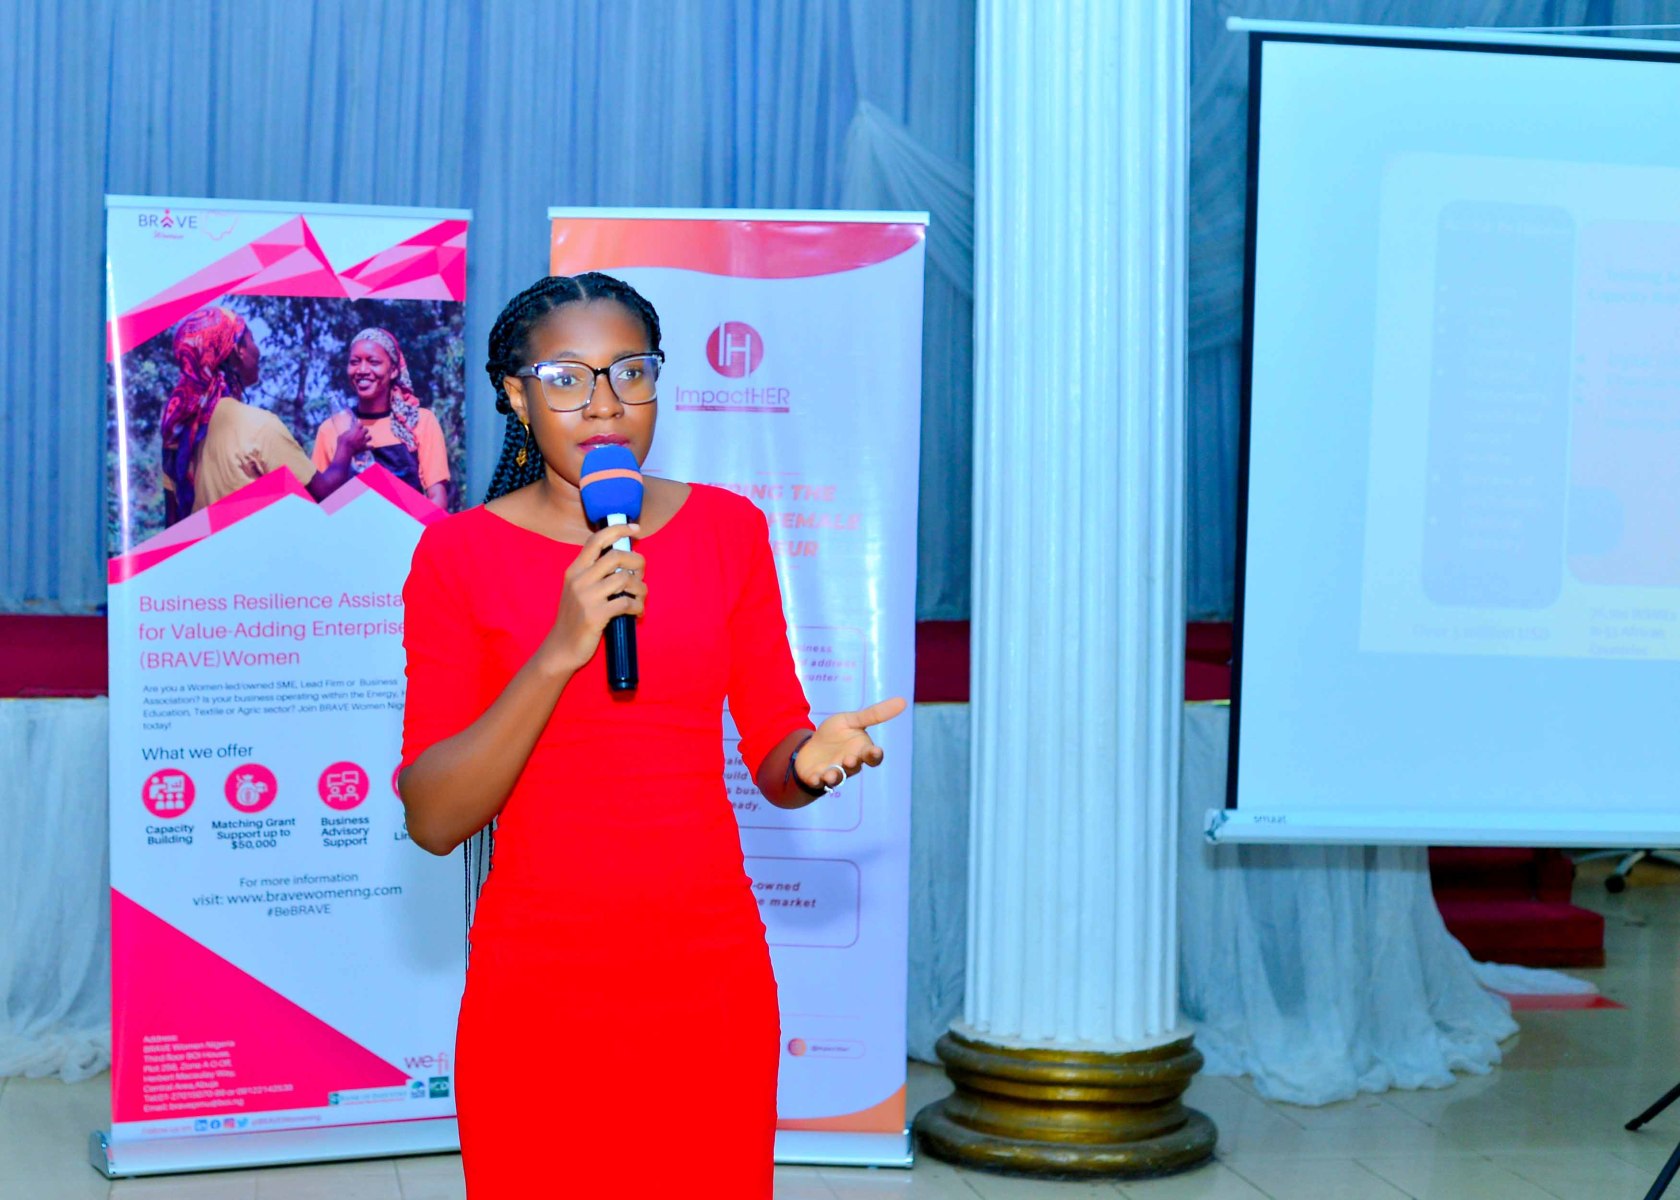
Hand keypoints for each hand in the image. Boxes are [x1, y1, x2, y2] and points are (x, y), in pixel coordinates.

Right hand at [331, 422, 371, 463]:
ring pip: (370, 437)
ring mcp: (364, 441)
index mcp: (356, 430)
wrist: (345, 450)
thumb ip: (347, 433)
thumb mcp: (342, 435)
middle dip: (364, 431)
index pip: (360, 424)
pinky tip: (369, 447)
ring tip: (364, 439)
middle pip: (366, 429)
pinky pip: (371, 447)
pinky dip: (370, 447)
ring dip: (367, 438)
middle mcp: (361, 434)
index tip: (357, 426)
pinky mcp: (365, 447)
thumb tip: (349, 433)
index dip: (358, 425)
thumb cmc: (342, 442)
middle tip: (360, 433)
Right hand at [539, 523, 645, 673]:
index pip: (597, 540)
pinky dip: (638, 606)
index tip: (636, 529)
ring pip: (625, 579)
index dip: (618, 529)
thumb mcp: (577, 590)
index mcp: (574, 570)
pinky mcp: (596, 615)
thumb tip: (625, 559)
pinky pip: (627, 603)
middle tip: (641, 573)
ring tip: (641, 597)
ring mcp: (586, 597)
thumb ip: (594, 573)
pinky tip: (638, 612)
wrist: (561, 648)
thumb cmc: (575, 618)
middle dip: (637, 561)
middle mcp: (579, 579)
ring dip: (641, 588)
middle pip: (616, 556)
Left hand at [796, 697, 907, 789]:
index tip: (875, 751)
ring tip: (830, 775)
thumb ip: (874, 714)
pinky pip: (818, 782)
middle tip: (850, 760)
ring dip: (835, 776)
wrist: (810, 747)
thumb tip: (903, 701)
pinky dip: (817, 781)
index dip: (875, 755)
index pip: (872, 756)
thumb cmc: (835, 735)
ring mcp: (834, 772)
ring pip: (837, 777)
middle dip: (853, 764)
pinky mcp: (817, 777)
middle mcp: (850, 764)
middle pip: (854, 767)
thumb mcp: (851, 720)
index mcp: (861, 751)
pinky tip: (814, 778)